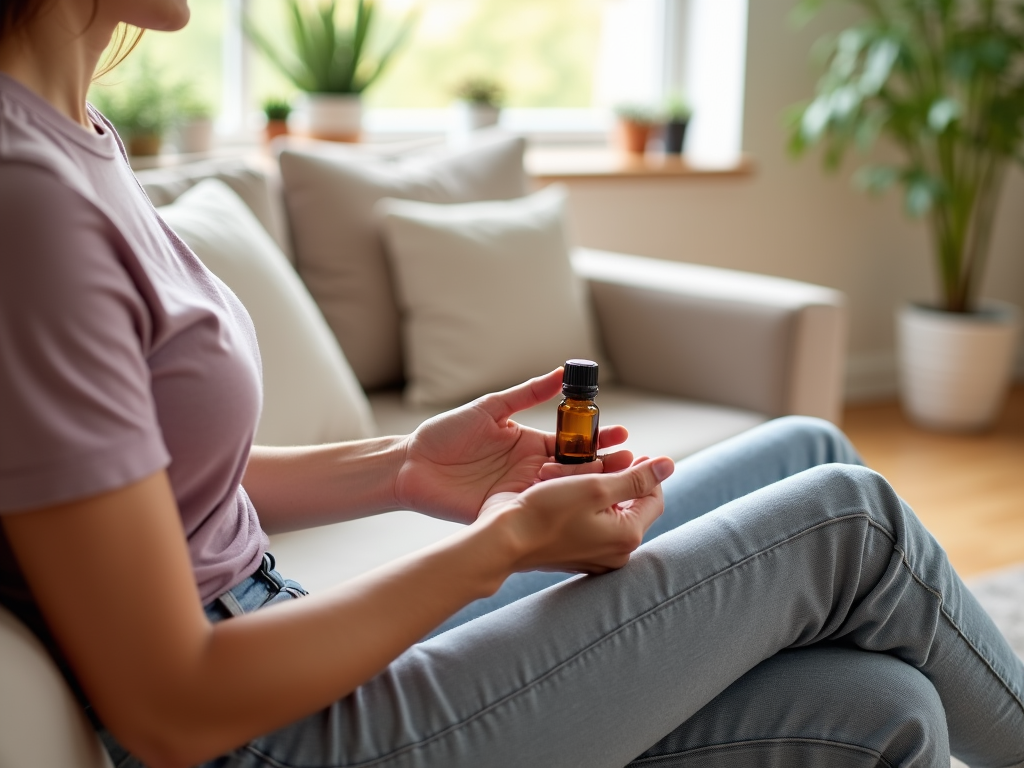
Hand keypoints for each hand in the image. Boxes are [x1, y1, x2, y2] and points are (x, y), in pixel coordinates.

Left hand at [394, 369, 632, 523]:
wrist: (410, 463)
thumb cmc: (446, 433)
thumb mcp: (490, 408)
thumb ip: (526, 394)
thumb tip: (561, 374)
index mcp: (530, 443)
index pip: (573, 442)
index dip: (598, 439)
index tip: (624, 436)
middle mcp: (530, 469)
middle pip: (576, 469)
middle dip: (605, 466)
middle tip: (631, 462)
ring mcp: (520, 492)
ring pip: (561, 492)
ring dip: (588, 487)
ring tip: (615, 481)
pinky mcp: (505, 510)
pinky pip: (536, 509)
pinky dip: (557, 507)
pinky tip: (579, 505)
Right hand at [478, 455, 674, 574]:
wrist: (503, 539)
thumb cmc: (546, 512)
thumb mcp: (597, 486)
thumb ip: (637, 477)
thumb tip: (668, 465)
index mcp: (627, 536)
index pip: (654, 497)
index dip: (644, 471)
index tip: (627, 453)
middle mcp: (615, 552)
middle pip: (627, 502)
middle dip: (609, 476)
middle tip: (589, 462)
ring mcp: (593, 555)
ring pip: (603, 508)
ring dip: (589, 485)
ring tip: (565, 473)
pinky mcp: (573, 551)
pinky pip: (584, 519)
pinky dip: (575, 500)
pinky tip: (555, 488)